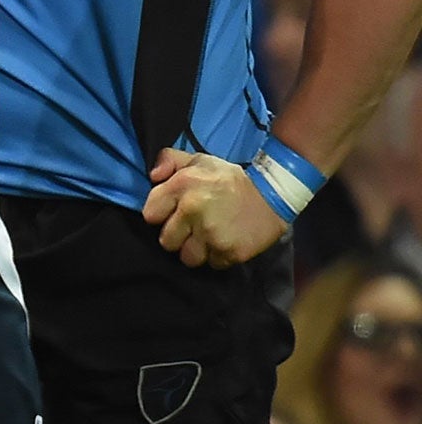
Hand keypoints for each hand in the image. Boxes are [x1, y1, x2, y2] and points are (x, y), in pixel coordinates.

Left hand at [140, 148, 287, 267]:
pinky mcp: (230, 252)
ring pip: (187, 258)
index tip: (171, 215)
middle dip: (176, 237)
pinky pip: (212, 264)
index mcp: (181, 186)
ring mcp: (211, 234)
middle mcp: (192, 211)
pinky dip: (217, 257)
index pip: (150, 215)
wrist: (272, 195)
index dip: (160, 216)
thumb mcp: (199, 160)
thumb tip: (152, 176)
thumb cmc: (230, 178)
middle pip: (166, 242)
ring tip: (206, 239)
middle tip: (190, 229)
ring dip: (195, 251)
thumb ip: (169, 160)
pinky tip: (224, 242)